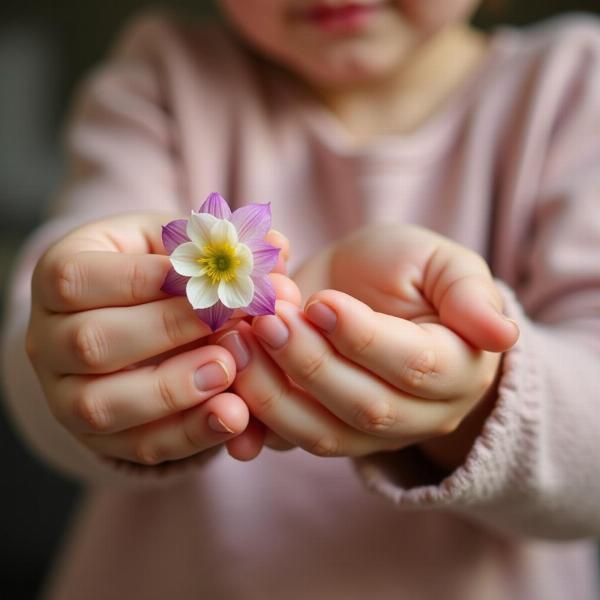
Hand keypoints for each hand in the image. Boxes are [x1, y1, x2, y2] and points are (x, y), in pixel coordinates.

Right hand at [26, 212, 293, 465]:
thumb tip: (278, 243)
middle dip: (166, 334)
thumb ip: (216, 245)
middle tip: (228, 328)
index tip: (209, 279)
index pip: (78, 279)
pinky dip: (188, 434)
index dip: (145, 280)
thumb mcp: (175, 246)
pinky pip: (136, 446)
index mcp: (58, 277)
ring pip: (101, 406)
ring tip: (229, 374)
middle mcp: (47, 339)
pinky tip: (233, 416)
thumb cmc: (154, 272)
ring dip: (172, 392)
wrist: (131, 322)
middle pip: (90, 344)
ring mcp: (65, 395)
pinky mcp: (98, 437)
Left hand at [221, 225, 518, 465]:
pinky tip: (223, 407)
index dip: (365, 339)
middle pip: (364, 406)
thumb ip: (471, 295)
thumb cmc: (409, 274)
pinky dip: (254, 429)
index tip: (322, 302)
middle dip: (310, 364)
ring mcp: (365, 431)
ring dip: (274, 393)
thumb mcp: (444, 266)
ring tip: (238, 344)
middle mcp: (413, 412)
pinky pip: (288, 441)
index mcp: (454, 368)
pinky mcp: (321, 430)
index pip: (414, 366)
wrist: (370, 295)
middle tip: (267, 319)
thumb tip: (503, 334)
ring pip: (321, 432)